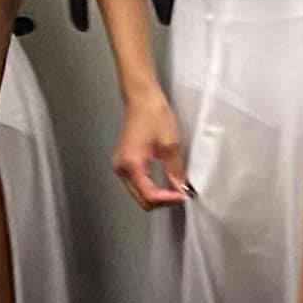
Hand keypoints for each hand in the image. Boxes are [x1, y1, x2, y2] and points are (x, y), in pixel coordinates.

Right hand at [111, 90, 189, 209]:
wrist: (141, 101)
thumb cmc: (155, 117)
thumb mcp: (170, 144)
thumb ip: (175, 170)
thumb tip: (180, 188)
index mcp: (132, 164)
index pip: (148, 194)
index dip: (167, 199)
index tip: (183, 196)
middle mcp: (121, 169)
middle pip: (140, 199)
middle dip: (161, 201)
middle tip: (180, 195)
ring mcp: (119, 167)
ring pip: (137, 193)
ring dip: (156, 195)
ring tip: (174, 189)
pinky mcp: (122, 163)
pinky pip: (136, 184)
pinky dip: (150, 187)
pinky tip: (163, 183)